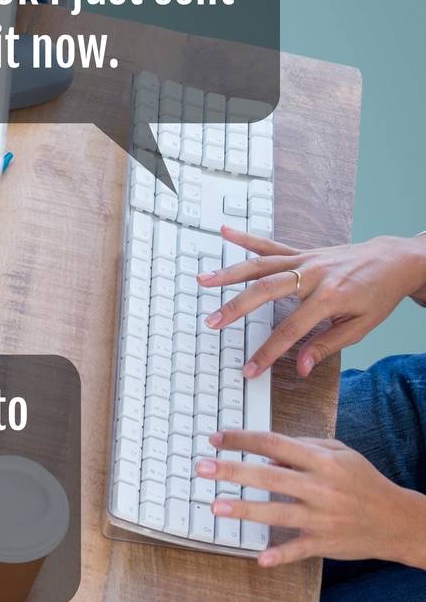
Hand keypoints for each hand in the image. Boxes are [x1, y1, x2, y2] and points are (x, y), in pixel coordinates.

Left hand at [196, 430, 425, 566]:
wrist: (398, 520)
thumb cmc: (363, 483)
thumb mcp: (341, 455)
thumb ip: (305, 448)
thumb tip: (265, 453)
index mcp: (323, 462)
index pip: (274, 444)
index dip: (243, 440)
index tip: (216, 439)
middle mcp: (321, 487)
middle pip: (269, 476)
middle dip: (232, 471)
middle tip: (202, 468)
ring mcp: (322, 517)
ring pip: (278, 513)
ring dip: (246, 510)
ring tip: (216, 506)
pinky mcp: (325, 543)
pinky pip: (299, 550)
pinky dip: (280, 555)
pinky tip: (260, 559)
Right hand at [198, 226, 425, 378]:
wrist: (397, 260)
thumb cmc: (380, 294)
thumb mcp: (360, 327)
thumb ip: (326, 346)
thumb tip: (300, 367)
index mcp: (329, 297)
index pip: (290, 330)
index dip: (267, 352)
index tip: (250, 369)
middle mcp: (313, 275)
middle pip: (265, 291)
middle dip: (236, 308)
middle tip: (212, 322)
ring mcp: (305, 260)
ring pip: (261, 266)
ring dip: (229, 273)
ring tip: (203, 281)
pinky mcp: (303, 252)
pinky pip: (271, 244)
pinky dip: (246, 237)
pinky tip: (225, 232)